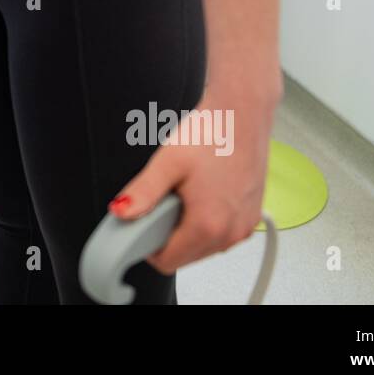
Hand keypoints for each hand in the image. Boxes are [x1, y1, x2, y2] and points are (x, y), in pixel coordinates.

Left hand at [108, 82, 278, 273]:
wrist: (243, 112)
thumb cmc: (213, 132)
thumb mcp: (168, 162)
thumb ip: (143, 193)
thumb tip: (121, 212)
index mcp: (209, 225)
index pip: (167, 262)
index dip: (147, 245)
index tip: (144, 221)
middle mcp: (232, 232)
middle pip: (186, 256)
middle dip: (169, 234)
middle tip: (166, 199)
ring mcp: (245, 226)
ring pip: (205, 247)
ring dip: (189, 227)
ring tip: (186, 191)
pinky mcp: (252, 216)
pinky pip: (222, 233)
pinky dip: (208, 220)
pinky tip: (203, 191)